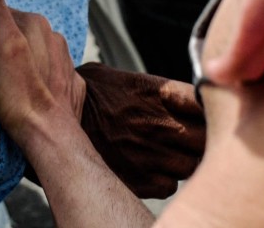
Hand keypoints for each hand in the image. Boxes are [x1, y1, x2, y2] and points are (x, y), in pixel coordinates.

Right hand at [0, 0, 83, 153]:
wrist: (49, 136)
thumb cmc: (20, 93)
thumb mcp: (2, 45)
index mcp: (39, 25)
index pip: (6, 15)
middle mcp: (57, 39)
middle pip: (23, 34)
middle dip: (8, 45)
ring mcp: (68, 65)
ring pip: (40, 56)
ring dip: (26, 63)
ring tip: (9, 82)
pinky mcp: (73, 88)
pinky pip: (53, 77)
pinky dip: (42, 81)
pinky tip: (31, 93)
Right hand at [75, 63, 205, 197]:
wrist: (53, 120)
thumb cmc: (88, 95)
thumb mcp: (122, 77)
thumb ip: (159, 88)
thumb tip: (186, 95)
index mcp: (159, 94)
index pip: (206, 104)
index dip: (210, 110)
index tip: (205, 113)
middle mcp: (160, 124)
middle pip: (205, 138)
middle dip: (202, 140)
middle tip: (190, 138)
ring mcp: (151, 155)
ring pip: (191, 166)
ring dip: (184, 162)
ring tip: (167, 154)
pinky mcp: (140, 180)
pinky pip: (169, 186)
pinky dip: (164, 180)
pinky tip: (151, 168)